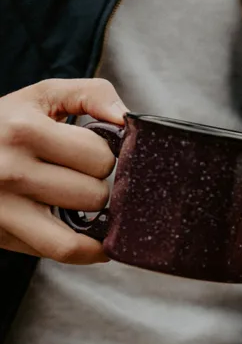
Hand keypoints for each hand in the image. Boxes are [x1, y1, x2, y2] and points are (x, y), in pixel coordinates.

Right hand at [0, 79, 126, 263]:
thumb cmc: (5, 125)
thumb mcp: (40, 97)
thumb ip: (90, 94)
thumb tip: (127, 119)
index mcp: (22, 130)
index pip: (100, 156)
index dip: (102, 154)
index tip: (87, 151)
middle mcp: (10, 169)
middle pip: (96, 192)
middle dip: (95, 183)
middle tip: (73, 174)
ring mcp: (5, 206)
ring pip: (86, 221)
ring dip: (87, 211)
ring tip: (69, 195)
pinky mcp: (5, 232)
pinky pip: (65, 250)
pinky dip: (90, 249)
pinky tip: (95, 239)